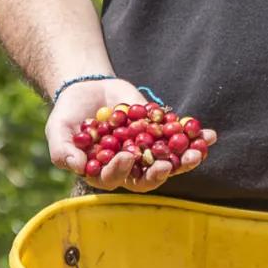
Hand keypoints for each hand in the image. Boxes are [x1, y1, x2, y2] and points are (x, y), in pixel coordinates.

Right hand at [46, 77, 216, 193]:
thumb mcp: (58, 131)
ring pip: (170, 162)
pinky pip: (180, 140)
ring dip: (187, 159)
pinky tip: (210, 135)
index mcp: (104, 172)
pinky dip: (196, 138)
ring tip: (200, 151)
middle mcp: (129, 167)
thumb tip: (76, 167)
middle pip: (148, 177)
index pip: (115, 178)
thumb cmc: (69, 115)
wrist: (87, 90)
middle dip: (163, 172)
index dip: (121, 169)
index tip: (127, 155)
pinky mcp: (160, 135)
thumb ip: (63, 151)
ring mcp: (147, 152)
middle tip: (171, 164)